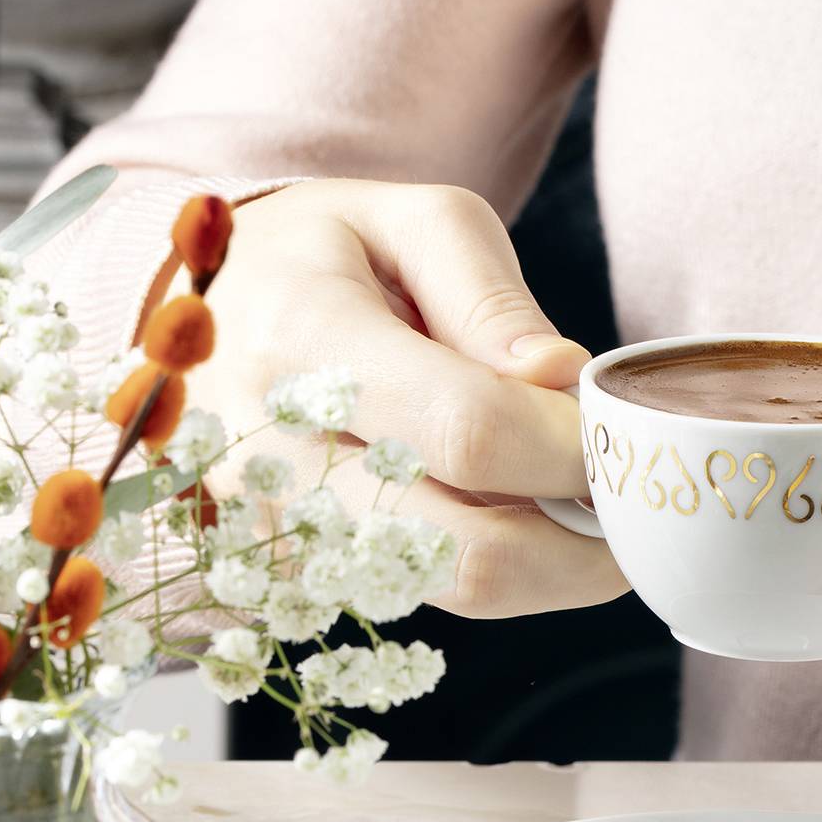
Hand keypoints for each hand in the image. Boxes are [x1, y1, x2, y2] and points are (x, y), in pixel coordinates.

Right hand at [191, 179, 625, 616]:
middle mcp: (277, 456)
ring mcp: (279, 533)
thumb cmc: (320, 255)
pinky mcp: (294, 576)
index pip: (469, 431)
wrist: (193, 313)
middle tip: (628, 494)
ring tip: (572, 496)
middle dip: (585, 539)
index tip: (620, 433)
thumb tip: (565, 385)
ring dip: (550, 562)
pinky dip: (496, 568)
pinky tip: (506, 511)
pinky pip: (429, 599)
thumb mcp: (411, 222)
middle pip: (471, 553)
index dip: (572, 448)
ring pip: (459, 592)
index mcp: (304, 339)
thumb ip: (494, 301)